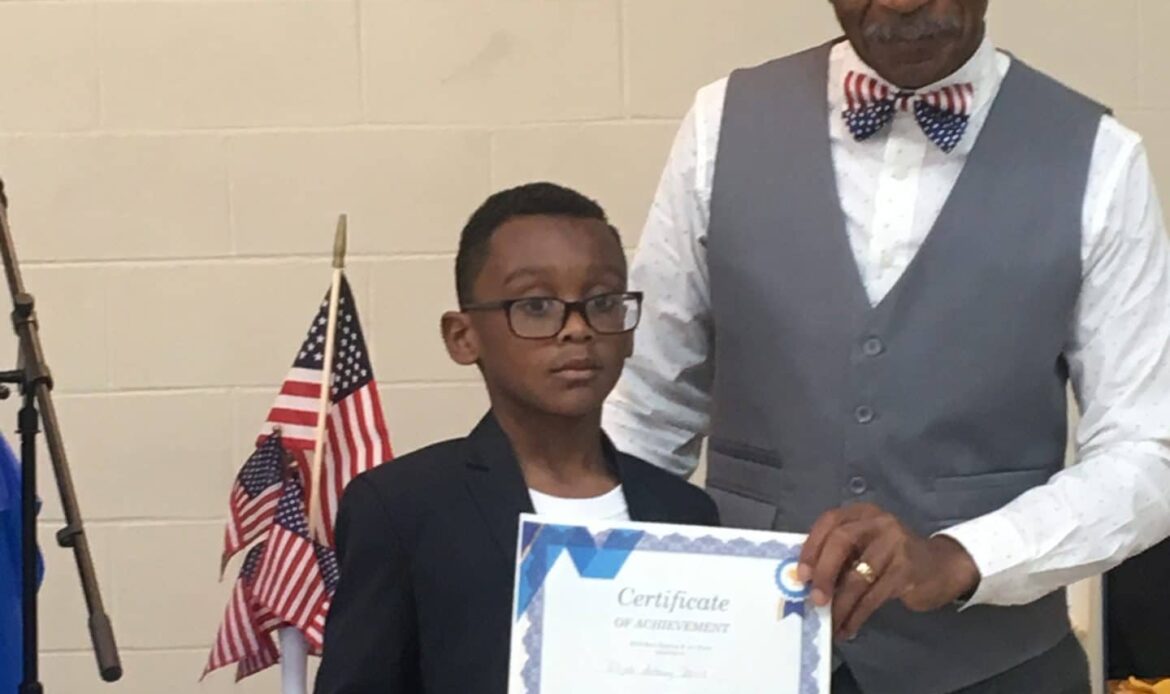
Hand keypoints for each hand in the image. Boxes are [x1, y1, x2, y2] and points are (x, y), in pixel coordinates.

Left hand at [796, 503, 980, 639]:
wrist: (942, 567)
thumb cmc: (893, 558)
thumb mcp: (867, 546)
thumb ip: (841, 555)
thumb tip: (807, 581)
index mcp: (862, 514)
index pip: (830, 521)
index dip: (811, 547)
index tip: (801, 574)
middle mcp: (879, 523)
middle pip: (842, 541)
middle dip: (823, 572)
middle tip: (815, 599)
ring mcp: (895, 544)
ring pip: (858, 575)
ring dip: (841, 603)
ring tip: (831, 622)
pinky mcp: (907, 570)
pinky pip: (874, 595)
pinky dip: (857, 614)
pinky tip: (849, 627)